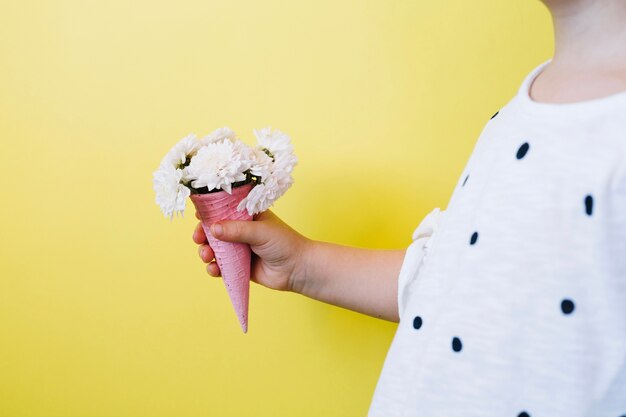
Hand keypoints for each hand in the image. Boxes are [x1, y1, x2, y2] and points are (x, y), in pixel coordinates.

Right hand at [193, 210, 308, 291]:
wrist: (298, 269)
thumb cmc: (284, 243)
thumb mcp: (260, 231)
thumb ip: (236, 230)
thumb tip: (213, 228)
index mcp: (247, 216)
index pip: (224, 209)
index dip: (210, 211)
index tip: (198, 214)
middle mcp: (241, 230)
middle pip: (214, 230)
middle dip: (203, 234)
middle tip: (198, 239)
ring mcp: (239, 249)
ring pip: (215, 249)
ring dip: (206, 251)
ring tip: (207, 256)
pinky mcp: (239, 267)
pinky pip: (221, 267)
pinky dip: (214, 268)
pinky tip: (214, 270)